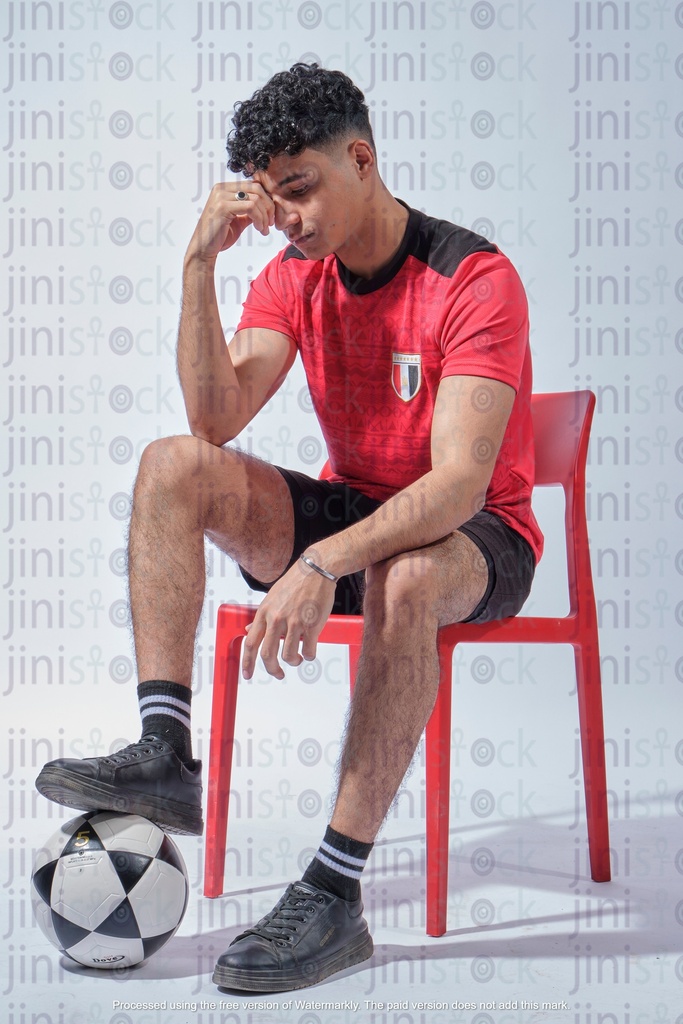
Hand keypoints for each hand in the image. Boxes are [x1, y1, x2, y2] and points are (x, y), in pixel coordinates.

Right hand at [186, 181, 275, 262]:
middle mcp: (221, 188)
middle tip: (271, 223)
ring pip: (255, 198)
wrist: (204, 249)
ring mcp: (221, 196)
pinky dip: (259, 219)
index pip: (253, 185)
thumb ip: (250, 211)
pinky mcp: (223, 207)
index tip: (270, 217)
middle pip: (256, 188)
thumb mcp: (239, 220)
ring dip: (264, 216)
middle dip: (268, 206)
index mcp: (224, 188)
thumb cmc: (220, 236)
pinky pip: (250, 207)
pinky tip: (259, 229)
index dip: (266, 200)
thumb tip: (267, 207)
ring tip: (264, 229)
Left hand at [241, 559, 335, 680]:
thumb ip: (262, 616)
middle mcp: (276, 619)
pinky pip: (308, 651)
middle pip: (267, 655)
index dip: (247, 662)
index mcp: (264, 612)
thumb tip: (249, 630)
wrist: (317, 570)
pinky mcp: (311, 625)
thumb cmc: (296, 582)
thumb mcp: (272, 598)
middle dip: (272, 670)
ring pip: (289, 656)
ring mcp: (294, 623)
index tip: (247, 674)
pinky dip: (309, 656)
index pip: (250, 643)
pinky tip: (309, 651)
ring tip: (297, 659)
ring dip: (294, 662)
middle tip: (278, 674)